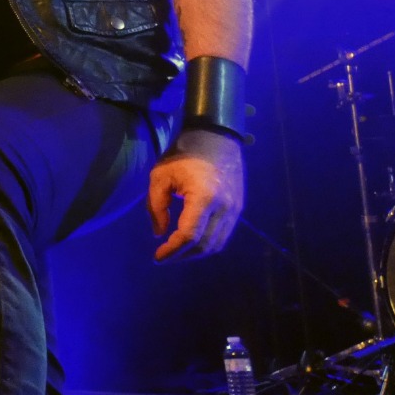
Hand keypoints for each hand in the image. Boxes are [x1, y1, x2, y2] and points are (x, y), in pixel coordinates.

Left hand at [148, 127, 244, 261]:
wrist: (215, 137)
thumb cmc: (184, 153)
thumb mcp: (160, 176)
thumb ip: (156, 206)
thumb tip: (159, 234)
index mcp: (204, 197)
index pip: (189, 235)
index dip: (172, 250)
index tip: (157, 257)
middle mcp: (225, 207)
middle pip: (205, 245)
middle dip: (182, 255)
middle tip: (164, 257)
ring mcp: (235, 209)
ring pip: (217, 243)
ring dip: (195, 252)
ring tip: (176, 252)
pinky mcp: (238, 208)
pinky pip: (224, 234)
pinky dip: (207, 243)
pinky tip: (191, 242)